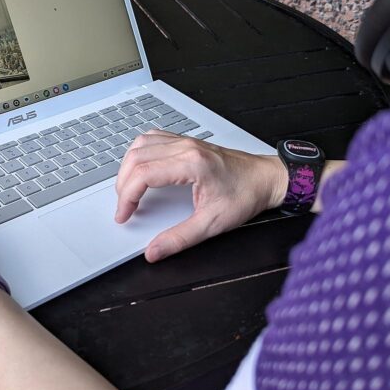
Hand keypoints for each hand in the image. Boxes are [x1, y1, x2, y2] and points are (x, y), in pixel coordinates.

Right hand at [114, 130, 287, 262]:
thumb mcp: (213, 223)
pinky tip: (141, 168)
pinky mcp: (187, 142)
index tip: (124, 214)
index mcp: (191, 163)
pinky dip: (140, 154)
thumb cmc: (246, 194)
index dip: (127, 197)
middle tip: (125, 206)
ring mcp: (185, 142)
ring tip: (128, 189)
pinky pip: (153, 139)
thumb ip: (180, 238)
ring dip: (128, 166)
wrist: (266, 179)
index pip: (143, 174)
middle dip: (123, 184)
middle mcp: (185, 147)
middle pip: (136, 157)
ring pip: (141, 144)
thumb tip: (155, 251)